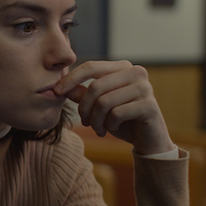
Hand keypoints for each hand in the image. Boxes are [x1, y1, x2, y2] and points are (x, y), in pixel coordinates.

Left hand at [55, 60, 176, 155]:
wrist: (147, 139)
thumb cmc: (121, 120)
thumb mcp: (98, 106)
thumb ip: (82, 94)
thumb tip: (59, 86)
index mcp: (123, 67)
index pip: (91, 67)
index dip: (71, 78)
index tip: (56, 91)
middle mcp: (136, 72)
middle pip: (96, 87)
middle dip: (85, 108)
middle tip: (85, 123)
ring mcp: (145, 87)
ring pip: (105, 102)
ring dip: (96, 120)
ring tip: (98, 129)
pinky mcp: (150, 105)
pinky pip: (117, 114)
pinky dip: (109, 125)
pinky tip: (113, 128)